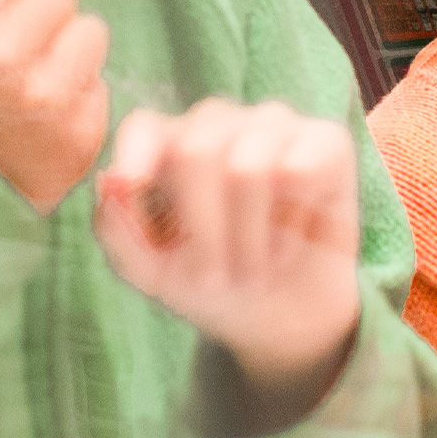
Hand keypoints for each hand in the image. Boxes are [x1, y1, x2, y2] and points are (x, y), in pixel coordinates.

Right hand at [0, 0, 110, 214]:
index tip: (1, 8)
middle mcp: (9, 57)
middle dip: (40, 16)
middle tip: (19, 46)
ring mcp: (50, 101)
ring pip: (91, 34)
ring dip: (66, 52)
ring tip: (34, 81)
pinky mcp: (79, 139)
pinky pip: (99, 90)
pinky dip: (76, 100)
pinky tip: (41, 122)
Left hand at [94, 99, 363, 421]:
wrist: (279, 315)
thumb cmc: (208, 281)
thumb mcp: (150, 271)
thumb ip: (117, 229)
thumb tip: (111, 181)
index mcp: (167, 142)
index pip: (145, 129)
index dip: (137, 156)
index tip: (131, 186)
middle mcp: (219, 122)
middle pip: (195, 152)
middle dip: (203, 231)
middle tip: (213, 276)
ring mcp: (273, 124)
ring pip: (249, 167)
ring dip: (248, 239)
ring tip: (254, 266)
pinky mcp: (325, 139)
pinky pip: (301, 168)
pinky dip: (294, 221)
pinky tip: (294, 238)